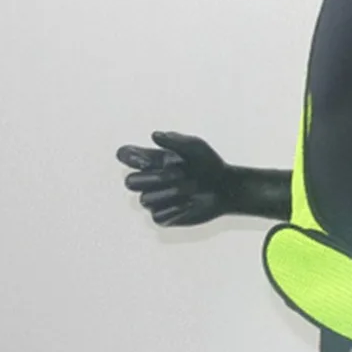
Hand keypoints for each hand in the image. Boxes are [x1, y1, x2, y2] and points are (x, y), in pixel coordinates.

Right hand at [115, 131, 244, 226]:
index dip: (129, 156)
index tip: (146, 158)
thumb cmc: (209, 163)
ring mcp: (155, 199)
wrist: (226, 187)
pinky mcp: (163, 217)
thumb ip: (175, 141)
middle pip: (130, 182)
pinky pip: (157, 216)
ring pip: (144, 200)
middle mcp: (149, 180)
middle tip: (179, 173)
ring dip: (170, 193)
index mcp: (152, 160)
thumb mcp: (196, 147)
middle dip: (153, 178)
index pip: (126, 155)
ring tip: (192, 187)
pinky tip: (190, 202)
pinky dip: (176, 208)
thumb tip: (154, 135)